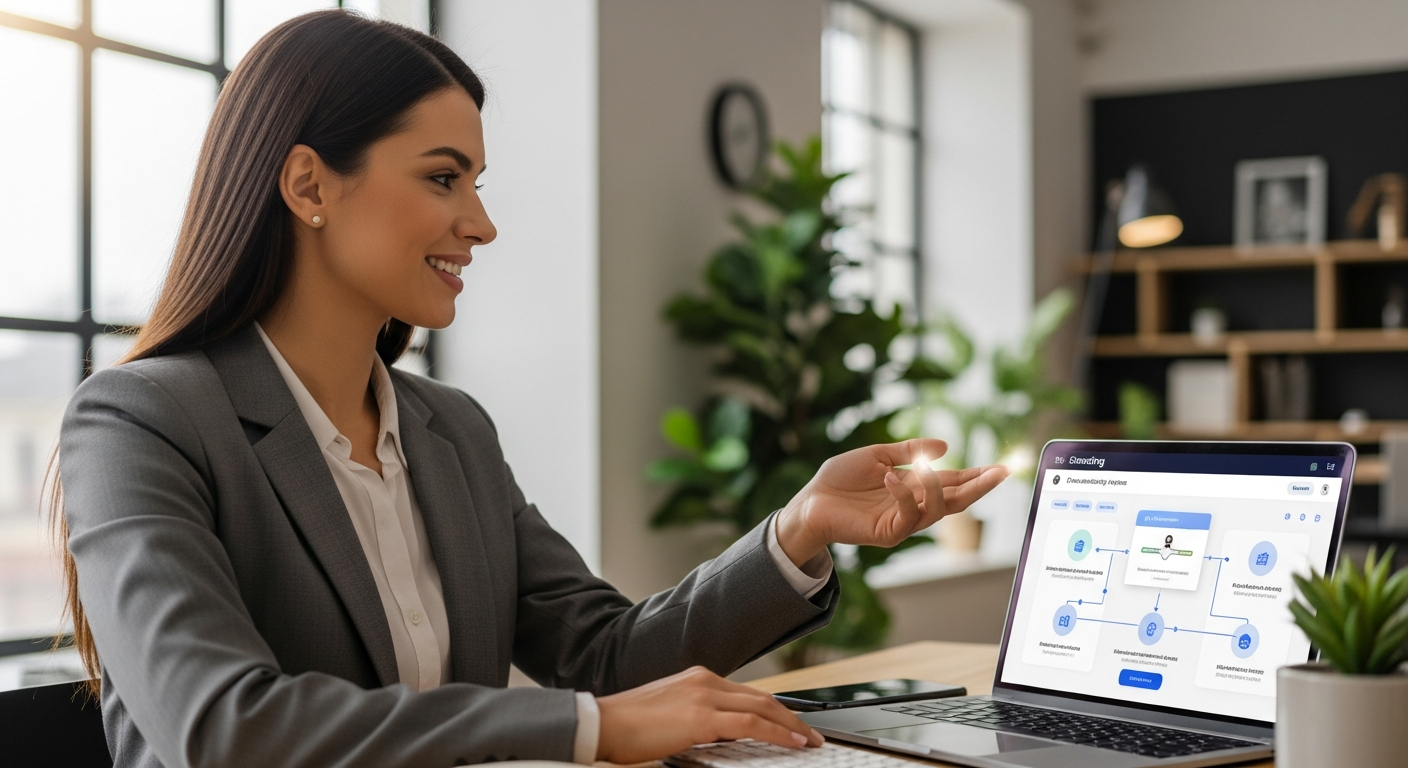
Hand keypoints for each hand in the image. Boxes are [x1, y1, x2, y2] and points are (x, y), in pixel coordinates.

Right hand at [595, 666, 822, 762]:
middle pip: (761, 697)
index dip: (774, 709)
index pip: (747, 693)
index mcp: (697, 678)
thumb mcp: (670, 714)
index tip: (792, 723)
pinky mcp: (701, 716)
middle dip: (791, 716)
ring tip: (810, 740)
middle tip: (811, 733)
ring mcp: (704, 695)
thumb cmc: (628, 725)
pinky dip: (777, 732)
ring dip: (791, 724)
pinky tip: (793, 742)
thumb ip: (697, 717)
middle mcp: (704, 680)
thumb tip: (721, 733)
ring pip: (762, 708)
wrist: (602, 723)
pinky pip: (751, 724)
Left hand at [775, 438, 1008, 565]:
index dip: (975, 475)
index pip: (952, 482)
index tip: (1000, 467)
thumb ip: (908, 450)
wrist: (810, 500)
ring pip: (936, 510)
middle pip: (955, 500)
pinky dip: (903, 495)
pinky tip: (891, 478)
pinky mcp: (887, 533)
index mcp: (913, 487)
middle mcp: (913, 506)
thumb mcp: (876, 455)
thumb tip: (946, 447)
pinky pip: (907, 516)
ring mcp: (901, 522)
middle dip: (978, 487)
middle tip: (999, 473)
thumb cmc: (839, 479)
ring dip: (938, 487)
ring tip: (930, 467)